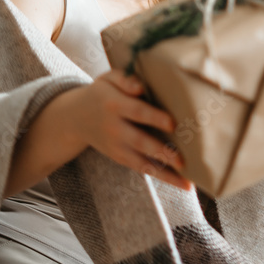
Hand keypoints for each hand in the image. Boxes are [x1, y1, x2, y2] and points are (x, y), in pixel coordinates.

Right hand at [66, 69, 192, 190]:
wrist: (76, 118)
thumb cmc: (102, 93)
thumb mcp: (109, 79)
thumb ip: (125, 79)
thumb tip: (140, 87)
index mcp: (114, 105)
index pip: (137, 112)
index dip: (154, 118)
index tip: (172, 123)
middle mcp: (115, 129)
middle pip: (140, 142)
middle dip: (161, 152)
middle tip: (182, 160)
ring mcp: (117, 147)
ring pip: (142, 163)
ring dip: (166, 174)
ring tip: (187, 183)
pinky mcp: (121, 158)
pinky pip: (143, 169)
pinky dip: (163, 177)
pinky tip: (182, 184)